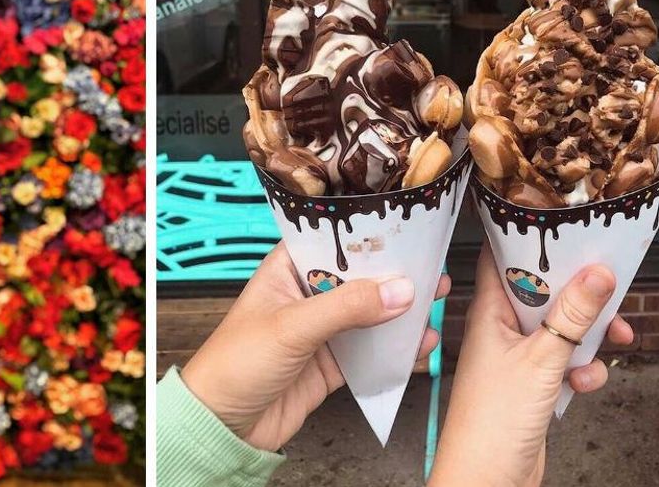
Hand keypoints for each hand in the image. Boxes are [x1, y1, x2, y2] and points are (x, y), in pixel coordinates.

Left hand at [181, 242, 447, 451]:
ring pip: (369, 315)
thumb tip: (399, 291)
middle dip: (395, 275)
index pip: (331, 242)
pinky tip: (419, 345)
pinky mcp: (331, 366)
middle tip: (432, 269)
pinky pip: (371, 353)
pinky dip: (396, 350)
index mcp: (286, 272)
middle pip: (358, 278)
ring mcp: (320, 332)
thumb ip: (347, 307)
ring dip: (400, 312)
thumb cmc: (234, 365)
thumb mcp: (292, 327)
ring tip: (436, 302)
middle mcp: (305, 297)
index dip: (367, 236)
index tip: (406, 232)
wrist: (222, 426)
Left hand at [430, 243, 635, 486]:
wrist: (489, 478)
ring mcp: (516, 355)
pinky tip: (584, 382)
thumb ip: (572, 316)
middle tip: (612, 293)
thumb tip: (597, 271)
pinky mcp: (532, 381)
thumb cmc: (493, 422)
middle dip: (580, 294)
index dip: (530, 239)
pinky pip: (564, 359)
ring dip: (588, 336)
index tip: (566, 226)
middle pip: (544, 291)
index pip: (502, 257)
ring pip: (561, 327)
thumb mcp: (543, 360)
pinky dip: (581, 368)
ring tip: (611, 342)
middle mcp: (499, 328)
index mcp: (488, 311)